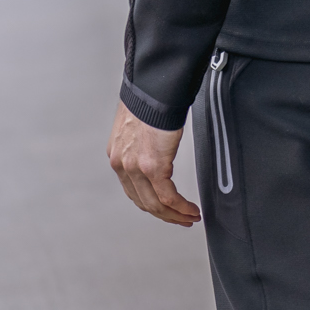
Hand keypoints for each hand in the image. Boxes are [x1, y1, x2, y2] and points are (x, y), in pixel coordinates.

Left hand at [108, 100, 201, 225]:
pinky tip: (191, 210)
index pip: (133, 191)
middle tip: (181, 220)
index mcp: (118, 156)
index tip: (166, 210)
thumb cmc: (150, 100)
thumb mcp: (138, 126)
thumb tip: (157, 148)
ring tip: (190, 218)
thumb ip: (142, 143)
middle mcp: (122, 165)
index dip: (151, 204)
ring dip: (175, 215)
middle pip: (143, 202)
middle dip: (165, 215)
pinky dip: (181, 207)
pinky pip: (168, 196)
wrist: (153, 89)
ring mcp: (136, 168)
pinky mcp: (152, 166)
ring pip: (155, 204)